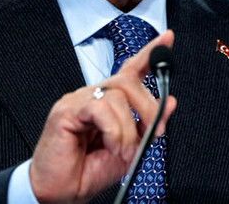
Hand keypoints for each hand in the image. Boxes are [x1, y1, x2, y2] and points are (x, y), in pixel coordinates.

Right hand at [29, 30, 176, 203]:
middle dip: (148, 106)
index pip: (130, 70)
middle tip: (155, 133)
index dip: (149, 54)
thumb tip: (169, 103)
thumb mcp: (128, 149)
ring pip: (117, 96)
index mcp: (108, 103)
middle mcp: (93, 96)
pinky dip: (113, 129)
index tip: (167, 39)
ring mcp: (78, 100)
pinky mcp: (66, 110)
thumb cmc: (86, 171)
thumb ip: (147, 126)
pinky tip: (111, 145)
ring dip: (129, 129)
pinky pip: (99, 108)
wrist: (59, 192)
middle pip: (128, 81)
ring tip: (122, 151)